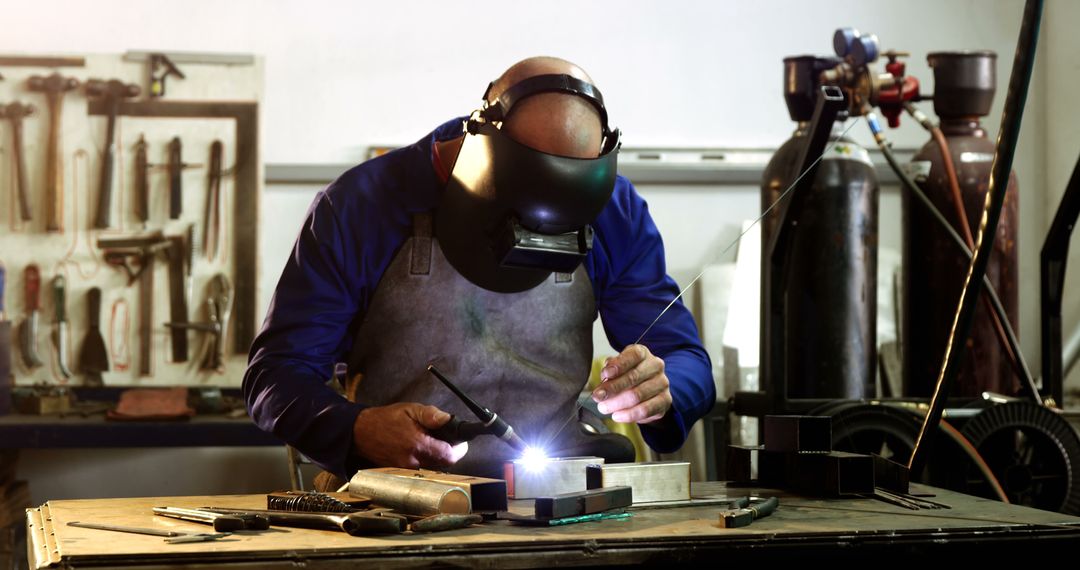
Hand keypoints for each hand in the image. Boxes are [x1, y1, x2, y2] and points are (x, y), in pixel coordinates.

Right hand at [352, 402, 467, 468]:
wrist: (360, 432)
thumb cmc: (385, 419)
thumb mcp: (410, 409)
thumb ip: (431, 415)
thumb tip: (448, 420)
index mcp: (417, 445)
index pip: (449, 456)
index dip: (459, 449)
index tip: (461, 442)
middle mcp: (413, 461)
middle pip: (444, 463)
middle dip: (449, 451)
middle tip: (448, 439)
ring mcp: (407, 469)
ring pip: (433, 466)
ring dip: (437, 455)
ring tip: (431, 441)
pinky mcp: (402, 472)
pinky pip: (422, 467)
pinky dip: (426, 458)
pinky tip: (419, 447)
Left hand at [591, 344, 671, 423]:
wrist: (648, 391)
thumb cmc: (628, 376)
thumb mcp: (617, 369)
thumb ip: (610, 371)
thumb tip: (605, 378)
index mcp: (643, 353)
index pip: (633, 355)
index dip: (618, 365)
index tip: (605, 374)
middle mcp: (655, 365)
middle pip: (633, 377)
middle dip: (612, 388)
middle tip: (597, 396)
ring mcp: (662, 383)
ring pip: (637, 395)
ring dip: (617, 404)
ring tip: (604, 408)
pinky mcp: (665, 400)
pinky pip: (646, 410)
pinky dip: (629, 415)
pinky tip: (617, 415)